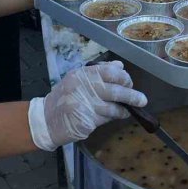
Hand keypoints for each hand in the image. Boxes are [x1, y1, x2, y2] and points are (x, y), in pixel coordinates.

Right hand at [27, 61, 147, 150]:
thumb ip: (98, 72)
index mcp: (82, 75)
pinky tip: (114, 117)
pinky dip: (112, 118)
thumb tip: (120, 66)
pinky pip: (106, 119)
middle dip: (132, 95)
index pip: (110, 72)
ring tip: (128, 110)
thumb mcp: (77, 79)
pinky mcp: (86, 122)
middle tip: (142, 100)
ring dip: (124, 109)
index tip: (129, 82)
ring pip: (113, 107)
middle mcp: (84, 89)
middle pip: (115, 90)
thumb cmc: (64, 97)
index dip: (124, 77)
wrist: (45, 120)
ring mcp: (85, 106)